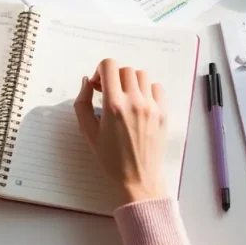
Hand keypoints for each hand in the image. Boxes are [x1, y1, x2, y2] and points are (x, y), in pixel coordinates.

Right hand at [73, 58, 167, 205]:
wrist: (138, 178)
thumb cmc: (111, 158)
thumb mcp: (88, 132)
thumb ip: (82, 103)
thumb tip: (87, 82)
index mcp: (113, 105)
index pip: (109, 66)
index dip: (100, 70)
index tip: (97, 85)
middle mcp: (134, 101)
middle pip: (124, 69)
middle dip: (113, 77)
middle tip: (108, 92)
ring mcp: (151, 106)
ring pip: (141, 75)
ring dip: (130, 81)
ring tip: (125, 96)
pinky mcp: (163, 112)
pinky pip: (157, 87)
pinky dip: (147, 89)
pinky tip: (139, 102)